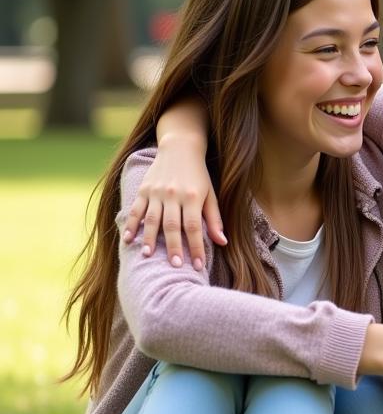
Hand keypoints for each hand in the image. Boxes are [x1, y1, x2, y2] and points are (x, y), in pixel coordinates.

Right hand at [122, 133, 224, 268]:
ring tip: (147, 255)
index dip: (195, 247)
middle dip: (173, 247)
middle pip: (172, 225)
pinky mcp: (143, 189)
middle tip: (175, 266)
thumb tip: (223, 242)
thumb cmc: (199, 176)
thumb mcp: (210, 195)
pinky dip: (131, 224)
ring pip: (151, 218)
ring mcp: (156, 192)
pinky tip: (128, 239)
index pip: (193, 227)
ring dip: (149, 238)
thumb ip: (214, 219)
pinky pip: (136, 209)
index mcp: (192, 197)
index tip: (197, 266)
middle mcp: (173, 195)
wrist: (180, 147)